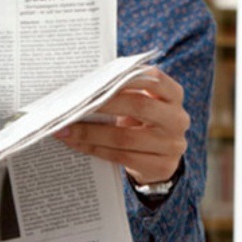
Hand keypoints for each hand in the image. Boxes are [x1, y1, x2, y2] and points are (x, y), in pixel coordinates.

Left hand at [55, 67, 189, 184]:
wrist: (160, 158)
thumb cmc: (142, 121)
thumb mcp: (142, 103)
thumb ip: (124, 91)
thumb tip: (84, 84)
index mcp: (174, 95)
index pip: (154, 78)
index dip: (127, 76)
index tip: (99, 77)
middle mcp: (177, 118)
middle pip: (139, 106)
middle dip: (104, 103)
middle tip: (75, 103)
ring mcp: (172, 144)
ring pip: (125, 137)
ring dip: (90, 133)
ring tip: (64, 128)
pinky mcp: (161, 166)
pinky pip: (120, 157)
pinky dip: (94, 149)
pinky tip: (75, 143)